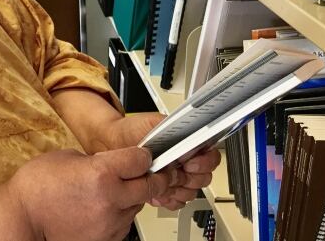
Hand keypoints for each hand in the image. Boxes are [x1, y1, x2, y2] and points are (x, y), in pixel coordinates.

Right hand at [7, 147, 171, 240]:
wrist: (22, 217)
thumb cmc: (37, 187)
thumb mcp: (67, 156)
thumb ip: (96, 160)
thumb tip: (112, 162)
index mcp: (101, 172)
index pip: (141, 159)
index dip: (143, 154)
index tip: (142, 154)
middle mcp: (110, 199)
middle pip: (150, 185)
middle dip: (152, 176)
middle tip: (150, 172)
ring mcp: (110, 223)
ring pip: (137, 205)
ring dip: (132, 196)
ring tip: (111, 191)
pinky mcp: (106, 240)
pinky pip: (124, 223)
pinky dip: (118, 214)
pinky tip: (101, 207)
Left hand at [96, 113, 220, 209]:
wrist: (114, 141)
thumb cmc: (134, 130)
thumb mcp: (155, 121)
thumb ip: (174, 127)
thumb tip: (188, 133)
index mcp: (189, 144)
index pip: (211, 157)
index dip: (204, 162)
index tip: (189, 163)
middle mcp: (186, 162)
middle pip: (203, 178)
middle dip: (189, 178)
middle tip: (173, 172)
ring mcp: (176, 177)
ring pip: (190, 192)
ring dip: (176, 189)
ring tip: (161, 181)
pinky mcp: (165, 190)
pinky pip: (176, 202)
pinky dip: (168, 199)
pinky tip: (157, 191)